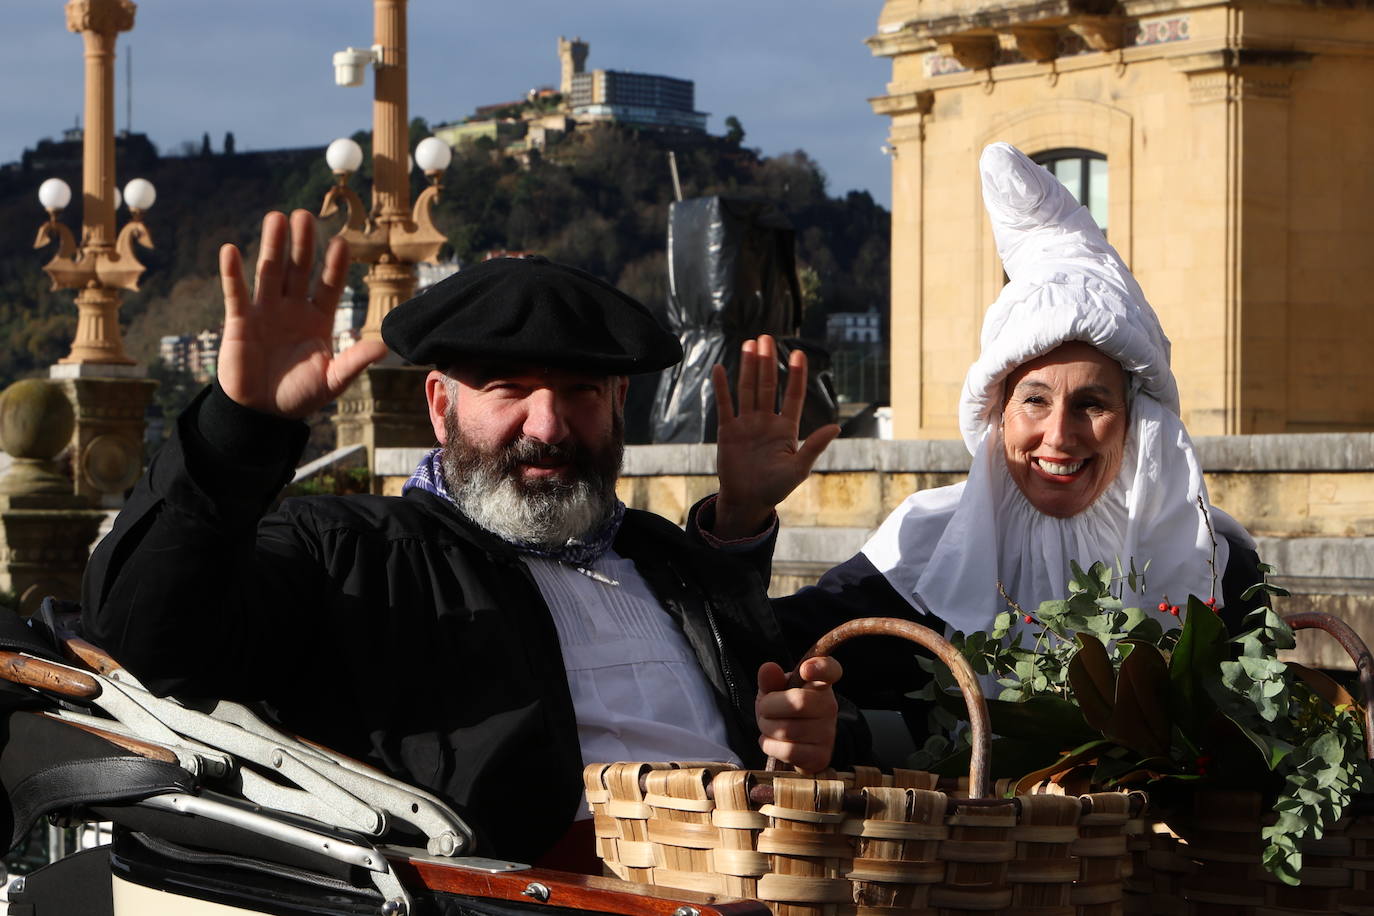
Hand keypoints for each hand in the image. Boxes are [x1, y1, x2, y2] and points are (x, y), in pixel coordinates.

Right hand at [218, 210, 387, 418]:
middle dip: (303, 244)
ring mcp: (266, 311)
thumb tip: (384, 346)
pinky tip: (231, 250)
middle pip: (299, 270)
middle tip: (305, 214)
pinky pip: (236, 293)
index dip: (335, 266)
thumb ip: (355, 361)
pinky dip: (232, 273)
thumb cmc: (300, 395)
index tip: (341, 242)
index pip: (329, 286)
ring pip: (270, 272)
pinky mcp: (240, 321)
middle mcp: (293, 309)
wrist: (262, 413)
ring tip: (276, 218)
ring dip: (272, 246)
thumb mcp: (333, 380)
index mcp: (318, 319)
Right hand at [710, 335, 838, 538]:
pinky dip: (722, 387)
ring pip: (748, 389)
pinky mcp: (728, 431)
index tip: (798, 353)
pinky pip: (725, 405)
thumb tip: (836, 426)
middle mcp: (766, 421)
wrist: (747, 501)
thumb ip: (814, 446)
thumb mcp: (798, 468)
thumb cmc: (776, 488)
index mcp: (786, 428)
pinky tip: (721, 369)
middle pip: (768, 385)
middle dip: (768, 361)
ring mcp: (747, 424)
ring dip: (748, 367)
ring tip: (750, 343)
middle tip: (767, 337)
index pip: (793, 395)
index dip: (796, 375)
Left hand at [755, 656, 840, 773]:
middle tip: (765, 710)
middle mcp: (829, 706)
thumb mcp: (774, 691)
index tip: (806, 669)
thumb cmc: (784, 711)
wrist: (796, 744)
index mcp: (820, 683)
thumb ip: (770, 680)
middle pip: (798, 702)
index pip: (830, 670)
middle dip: (769, 707)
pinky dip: (770, 746)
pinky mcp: (821, 756)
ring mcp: (827, 733)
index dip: (820, 667)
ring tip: (769, 726)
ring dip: (767, 728)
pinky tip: (773, 741)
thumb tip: (768, 668)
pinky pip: (788, 750)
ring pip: (787, 729)